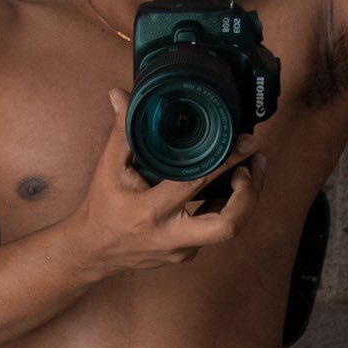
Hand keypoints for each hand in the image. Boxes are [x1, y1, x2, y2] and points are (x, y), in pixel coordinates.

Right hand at [70, 87, 265, 276]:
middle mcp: (171, 235)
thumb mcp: (108, 167)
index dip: (227, 161)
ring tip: (250, 169)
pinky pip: (214, 230)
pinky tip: (231, 185)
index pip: (197, 183)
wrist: (93, 251)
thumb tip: (122, 94)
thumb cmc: (102, 207)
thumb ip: (122, 130)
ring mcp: (182, 249)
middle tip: (254, 164)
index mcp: (151, 211)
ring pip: (228, 229)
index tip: (246, 143)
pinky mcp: (186, 254)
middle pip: (228, 225)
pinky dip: (227, 207)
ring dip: (245, 200)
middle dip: (251, 194)